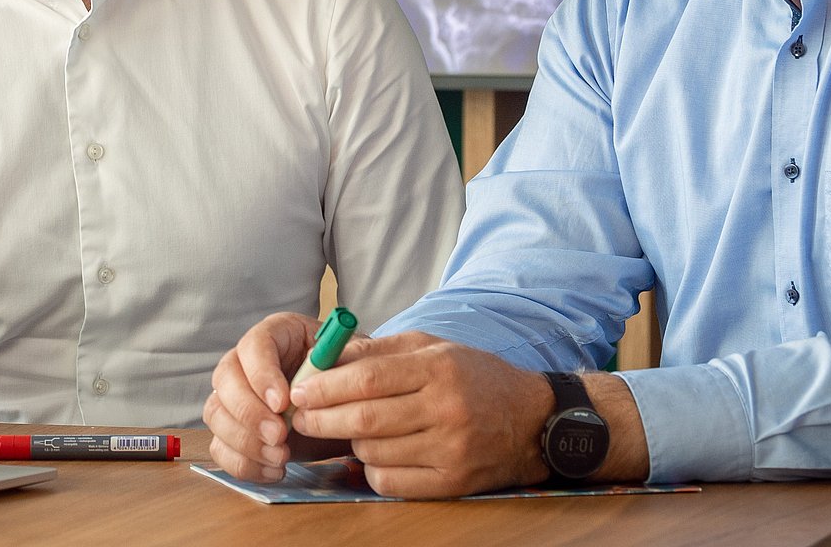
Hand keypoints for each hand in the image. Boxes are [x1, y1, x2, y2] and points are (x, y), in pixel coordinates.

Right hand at [203, 312, 348, 481]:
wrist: (345, 409)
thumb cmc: (345, 379)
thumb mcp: (352, 364)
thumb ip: (339, 364)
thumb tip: (322, 372)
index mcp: (277, 334)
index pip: (254, 345)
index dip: (262, 374)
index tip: (283, 403)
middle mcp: (247, 362)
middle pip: (225, 378)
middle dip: (250, 413)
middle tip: (280, 436)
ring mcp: (234, 397)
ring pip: (216, 414)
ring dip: (245, 442)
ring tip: (281, 457)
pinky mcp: (233, 430)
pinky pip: (220, 448)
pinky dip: (244, 464)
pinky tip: (274, 470)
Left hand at [286, 332, 551, 497]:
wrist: (531, 420)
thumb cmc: (474, 377)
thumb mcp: (434, 348)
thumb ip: (380, 349)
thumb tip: (327, 356)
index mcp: (439, 368)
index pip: (368, 379)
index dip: (326, 387)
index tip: (299, 391)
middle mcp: (446, 409)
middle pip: (365, 419)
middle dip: (322, 419)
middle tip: (300, 418)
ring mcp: (450, 450)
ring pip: (374, 452)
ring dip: (349, 444)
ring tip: (346, 431)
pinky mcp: (452, 483)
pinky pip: (391, 482)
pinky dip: (371, 470)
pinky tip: (372, 455)